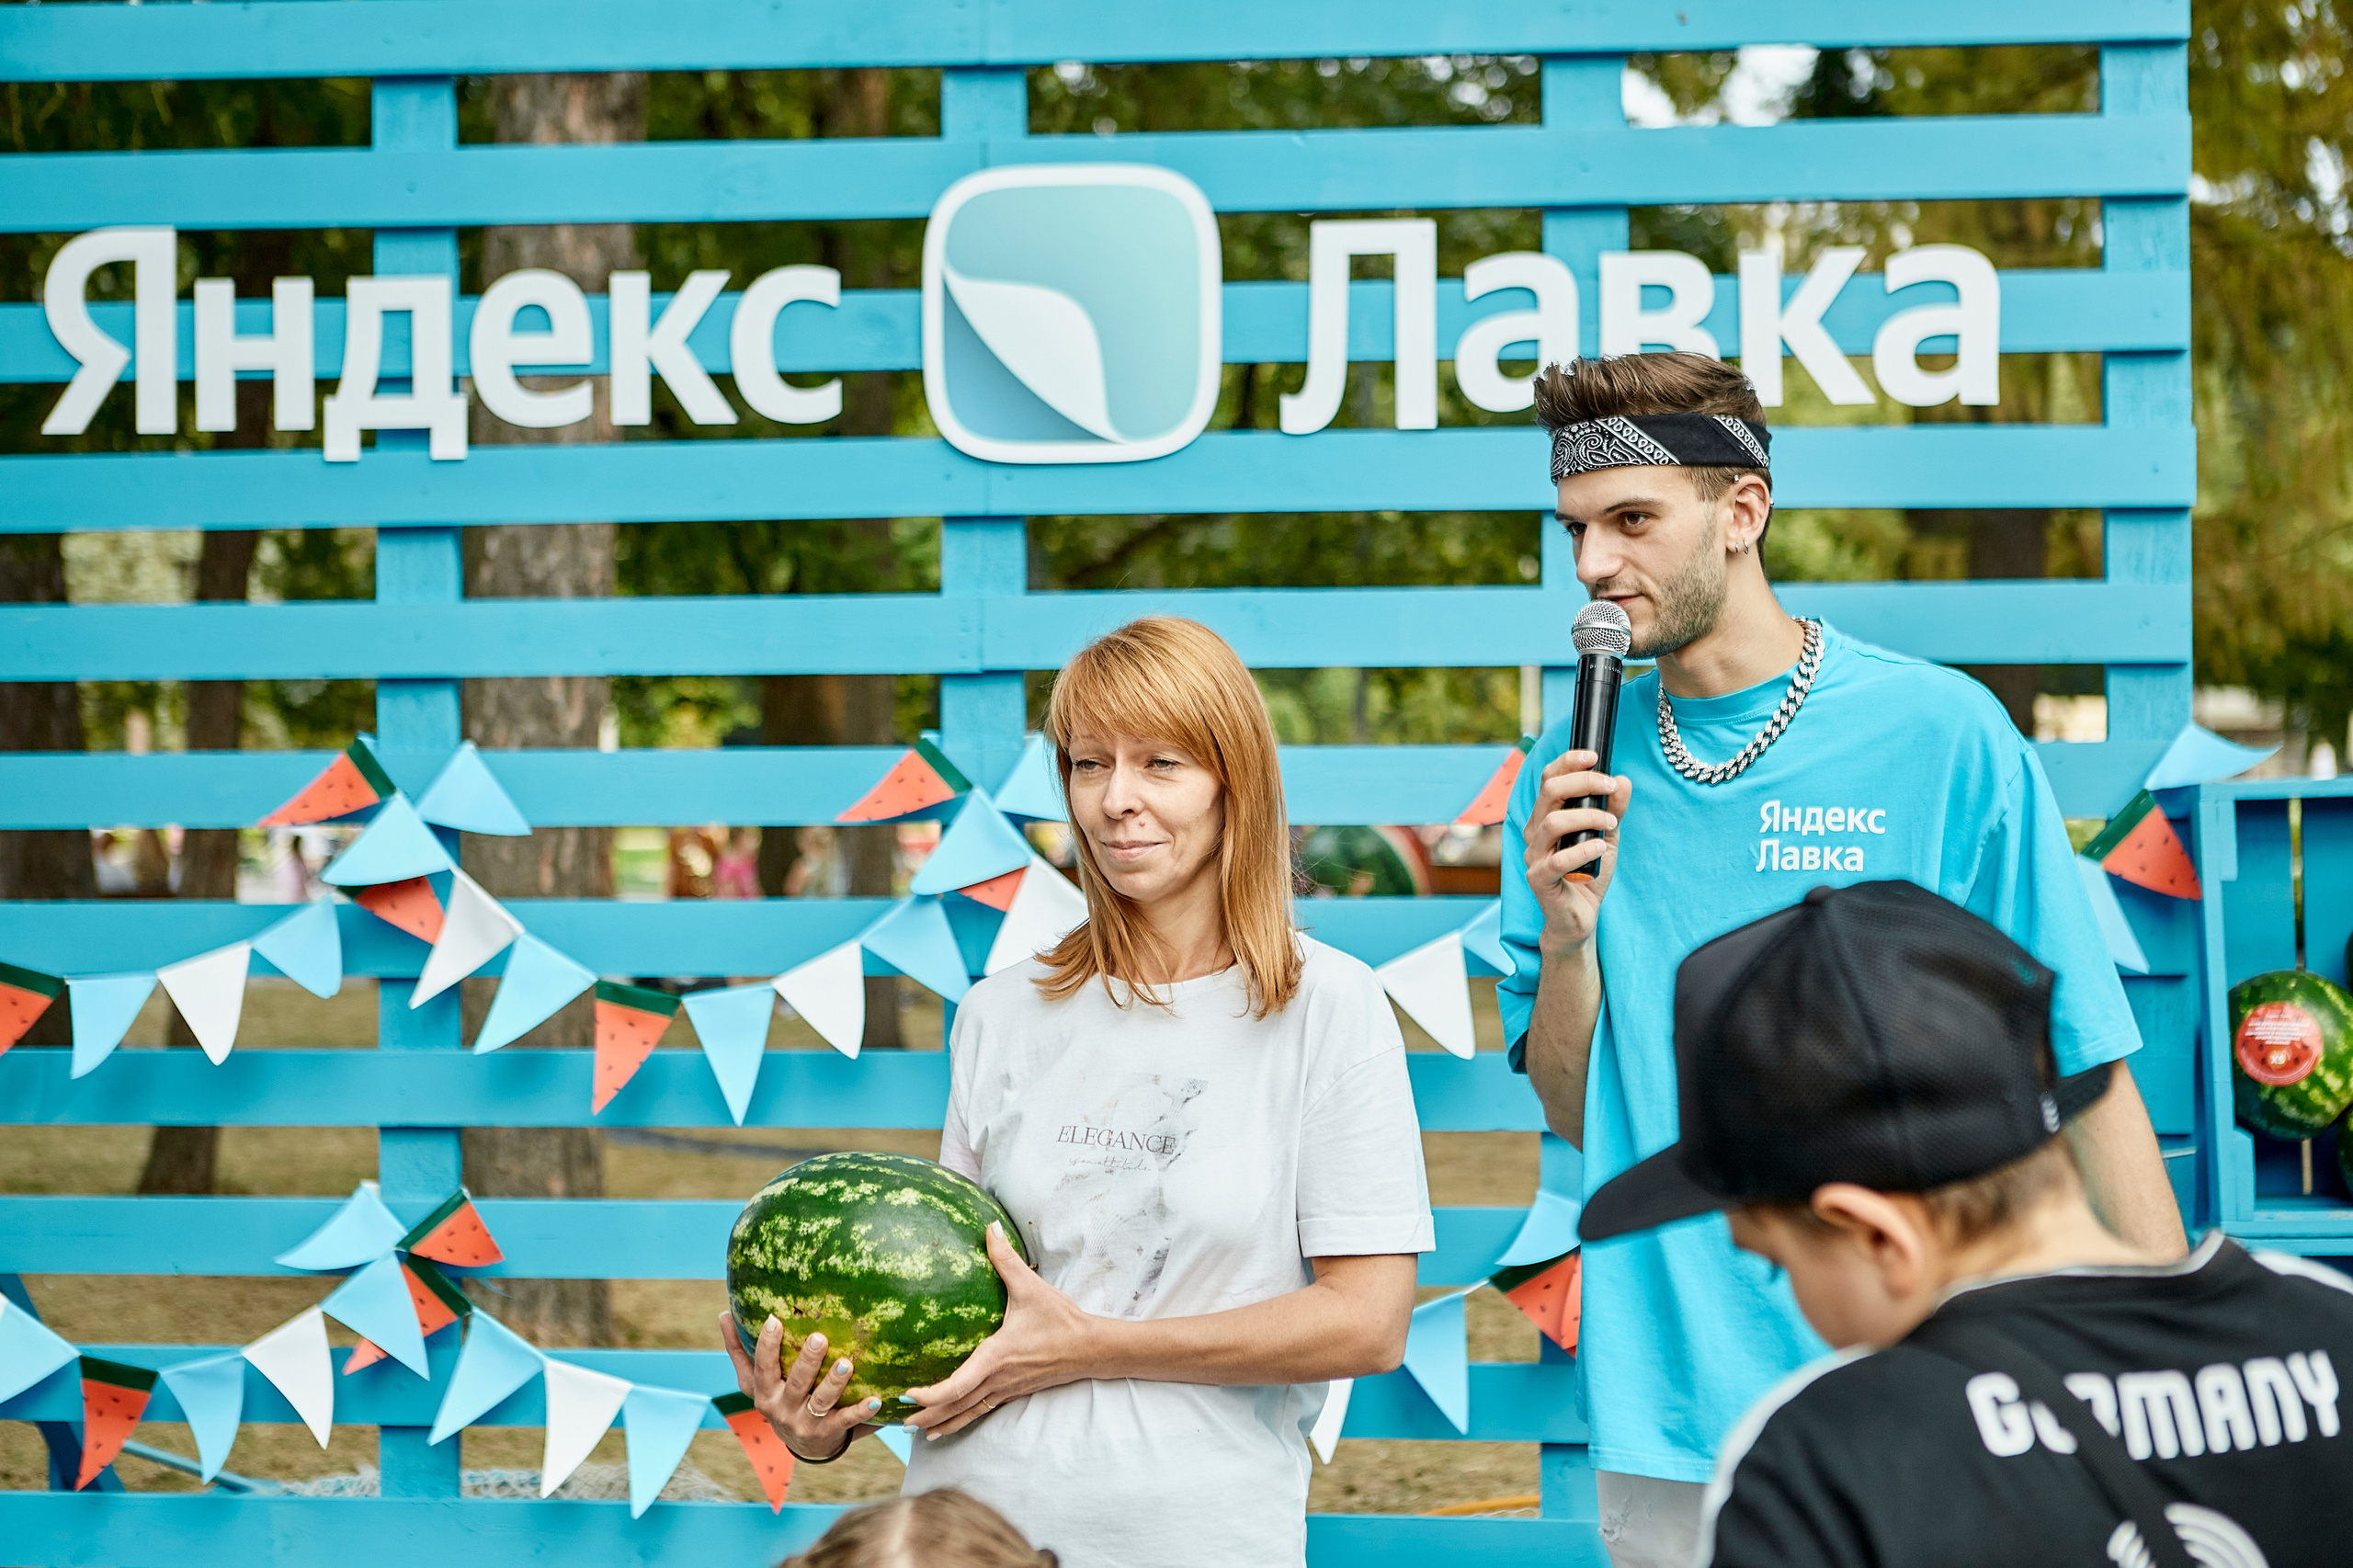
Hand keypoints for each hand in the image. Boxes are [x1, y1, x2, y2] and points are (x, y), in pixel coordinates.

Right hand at [718, 1309, 881, 1460]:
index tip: (774, 1319)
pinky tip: (876, 1399)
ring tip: (846, 1362)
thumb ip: (739, 1351)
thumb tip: (723, 1314)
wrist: (802, 1445)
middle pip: (796, 1383)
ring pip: (822, 1401)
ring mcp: (806, 1423)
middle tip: (819, 1338)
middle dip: (807, 1361)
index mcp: (764, 1394)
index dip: (767, 1345)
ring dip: (834, 1382)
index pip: (763, 1367)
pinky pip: (847, 1421)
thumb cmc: (777, 1399)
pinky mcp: (829, 1433)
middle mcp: (783, 1410)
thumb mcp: (754, 1382)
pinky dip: (862, 1411)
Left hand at [903, 1222, 1096, 1440]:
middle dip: (927, 1416)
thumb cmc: (1060, 1319)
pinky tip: (949, 1425)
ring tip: (918, 1433)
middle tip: (900, 1421)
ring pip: (969, 1413)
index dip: (931, 1394)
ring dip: (943, 1423)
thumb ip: (1006, 1259)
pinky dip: (962, 1419)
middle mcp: (998, 1378)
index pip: (959, 1385)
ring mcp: (1007, 1389)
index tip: (908, 1393)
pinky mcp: (1015, 1391)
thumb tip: (990, 1227)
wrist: (1091, 1348)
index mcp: (996, 1356)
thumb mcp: (1031, 1286)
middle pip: (957, 1406)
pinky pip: (982, 1410)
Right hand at [1523, 749, 1631, 956]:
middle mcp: (1534, 832)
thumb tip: (1623, 780)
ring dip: (1586, 817)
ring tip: (1611, 823)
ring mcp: (1533, 856)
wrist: (1580, 917)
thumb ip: (1613, 810)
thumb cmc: (1588, 873)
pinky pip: (1556, 860)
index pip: (1548, 779)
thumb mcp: (1607, 836)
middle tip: (1611, 787)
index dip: (1567, 762)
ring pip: (1551, 822)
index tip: (1594, 756)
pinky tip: (1601, 847)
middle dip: (1583, 783)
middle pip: (1549, 792)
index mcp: (1545, 817)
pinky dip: (1582, 850)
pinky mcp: (1538, 879)